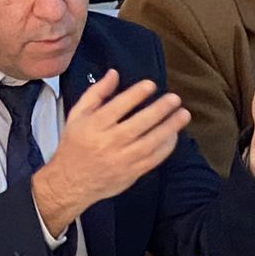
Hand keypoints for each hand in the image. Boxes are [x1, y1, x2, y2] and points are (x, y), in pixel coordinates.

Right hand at [31, 70, 191, 235]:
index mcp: (94, 125)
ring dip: (169, 127)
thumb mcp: (78, 115)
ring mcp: (122, 159)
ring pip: (151, 142)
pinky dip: (166, 146)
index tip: (151, 85)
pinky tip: (174, 134)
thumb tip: (114, 74)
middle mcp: (109, 142)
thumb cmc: (75, 144)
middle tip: (174, 98)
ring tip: (183, 114)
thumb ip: (97, 93)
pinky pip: (154, 159)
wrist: (71, 182)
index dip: (137, 94)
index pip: (119, 106)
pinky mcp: (132, 173)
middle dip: (160, 110)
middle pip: (139, 123)